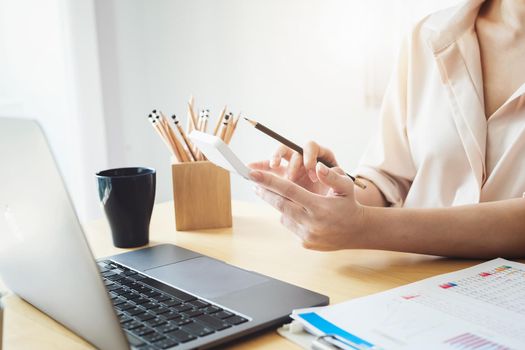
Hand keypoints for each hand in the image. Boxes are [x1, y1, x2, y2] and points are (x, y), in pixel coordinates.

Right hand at [249, 141, 337, 195]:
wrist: (337, 209)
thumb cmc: (341, 195)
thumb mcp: (343, 186)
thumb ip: (335, 177)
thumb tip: (320, 167)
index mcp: (320, 156)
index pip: (310, 147)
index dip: (309, 156)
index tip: (312, 171)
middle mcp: (304, 158)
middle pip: (289, 149)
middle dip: (284, 158)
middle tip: (285, 173)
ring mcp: (292, 167)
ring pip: (277, 158)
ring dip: (271, 162)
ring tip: (268, 171)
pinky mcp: (283, 176)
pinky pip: (269, 169)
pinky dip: (260, 169)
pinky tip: (250, 170)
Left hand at [249, 162, 365, 250]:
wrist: (357, 232)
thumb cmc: (349, 205)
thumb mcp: (346, 187)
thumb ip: (332, 176)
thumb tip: (318, 167)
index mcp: (319, 207)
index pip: (289, 191)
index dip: (269, 182)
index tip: (253, 174)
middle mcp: (310, 223)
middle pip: (280, 204)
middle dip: (265, 192)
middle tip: (254, 183)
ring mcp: (306, 235)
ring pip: (283, 215)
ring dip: (282, 205)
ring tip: (289, 198)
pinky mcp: (304, 243)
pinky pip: (290, 226)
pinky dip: (291, 217)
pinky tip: (300, 213)